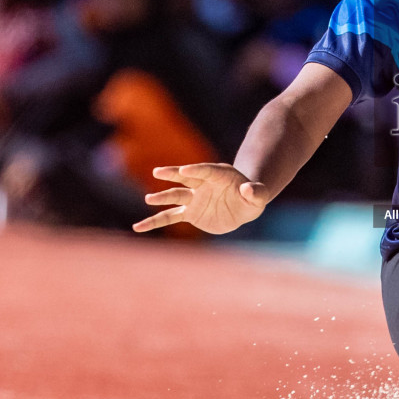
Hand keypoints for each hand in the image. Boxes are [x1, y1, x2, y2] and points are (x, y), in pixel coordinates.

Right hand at [133, 163, 267, 233]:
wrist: (243, 206)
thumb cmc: (252, 198)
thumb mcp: (259, 196)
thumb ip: (256, 192)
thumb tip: (248, 190)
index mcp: (219, 175)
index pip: (206, 170)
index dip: (196, 170)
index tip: (183, 171)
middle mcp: (202, 184)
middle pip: (185, 178)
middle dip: (172, 175)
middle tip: (158, 172)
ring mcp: (194, 198)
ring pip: (175, 196)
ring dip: (162, 198)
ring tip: (149, 199)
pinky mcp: (190, 213)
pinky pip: (170, 217)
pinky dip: (154, 222)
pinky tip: (139, 227)